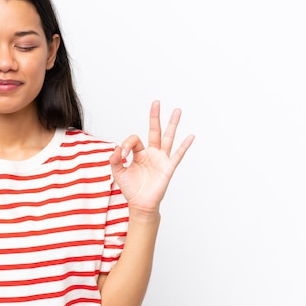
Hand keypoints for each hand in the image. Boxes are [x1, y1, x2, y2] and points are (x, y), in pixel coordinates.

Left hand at [109, 100, 194, 215]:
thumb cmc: (130, 188)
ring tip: (177, 110)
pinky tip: (190, 136)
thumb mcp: (118, 172)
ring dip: (172, 124)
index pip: (134, 140)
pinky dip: (184, 146)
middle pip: (154, 131)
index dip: (127, 144)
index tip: (122, 154)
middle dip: (155, 116)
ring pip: (168, 138)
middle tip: (156, 102)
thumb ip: (115, 159)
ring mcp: (161, 159)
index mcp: (139, 153)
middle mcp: (152, 153)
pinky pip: (177, 155)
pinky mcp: (168, 168)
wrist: (140, 204)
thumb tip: (118, 148)